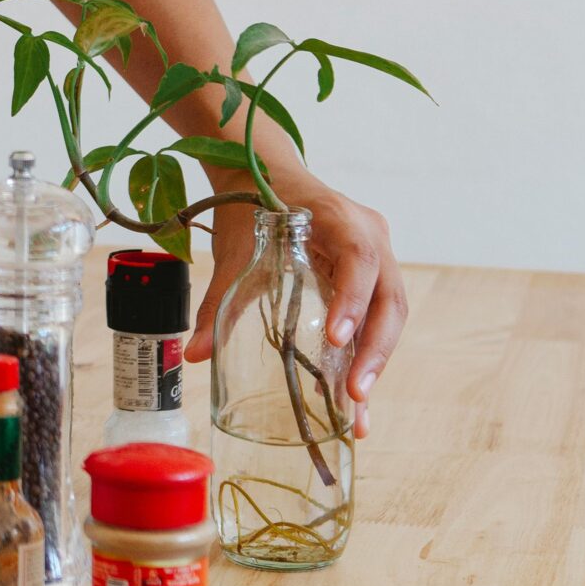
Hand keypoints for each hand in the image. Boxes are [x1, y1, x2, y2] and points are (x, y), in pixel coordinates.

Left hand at [185, 175, 406, 439]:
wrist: (263, 172)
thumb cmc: (253, 205)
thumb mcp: (237, 249)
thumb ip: (219, 300)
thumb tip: (195, 355)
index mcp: (339, 217)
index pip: (359, 256)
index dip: (352, 298)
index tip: (335, 337)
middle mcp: (370, 235)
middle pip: (388, 296)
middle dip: (375, 348)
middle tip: (355, 394)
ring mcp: (377, 256)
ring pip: (389, 313)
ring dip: (375, 361)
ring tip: (359, 413)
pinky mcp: (372, 278)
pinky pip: (377, 318)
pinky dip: (367, 356)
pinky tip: (354, 401)